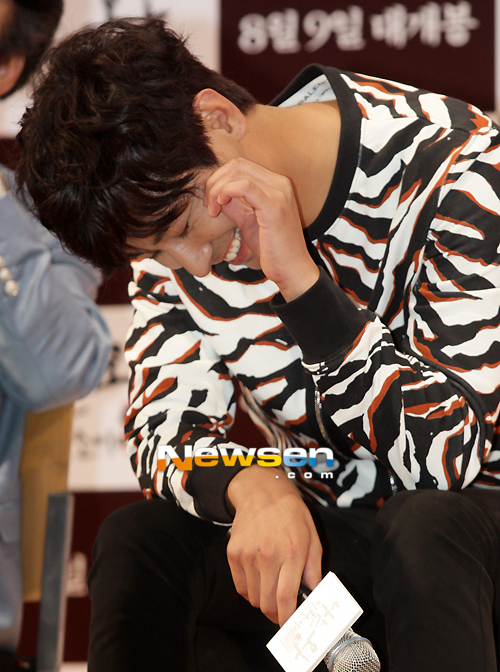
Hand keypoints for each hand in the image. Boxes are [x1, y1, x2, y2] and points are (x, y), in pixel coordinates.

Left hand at [204, 158, 318, 300]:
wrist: (292, 270)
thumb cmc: (272, 250)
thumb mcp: (248, 223)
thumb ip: (235, 206)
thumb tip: (217, 196)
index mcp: (276, 185)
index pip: (241, 166)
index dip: (219, 179)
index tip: (210, 202)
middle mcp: (280, 183)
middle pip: (237, 165)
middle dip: (215, 182)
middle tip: (208, 205)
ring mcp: (279, 193)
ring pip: (237, 172)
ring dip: (217, 189)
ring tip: (212, 210)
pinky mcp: (274, 206)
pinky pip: (244, 186)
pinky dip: (225, 192)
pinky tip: (219, 208)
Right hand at [226, 465, 322, 625]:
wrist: (262, 493)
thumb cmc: (291, 515)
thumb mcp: (312, 539)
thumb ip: (314, 571)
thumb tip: (316, 597)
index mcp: (291, 553)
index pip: (286, 598)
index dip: (287, 618)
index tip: (290, 626)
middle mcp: (268, 555)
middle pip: (267, 603)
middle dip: (276, 615)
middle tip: (282, 613)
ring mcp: (247, 555)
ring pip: (253, 598)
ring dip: (263, 601)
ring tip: (272, 589)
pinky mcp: (233, 553)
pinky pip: (241, 586)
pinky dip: (250, 591)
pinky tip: (260, 580)